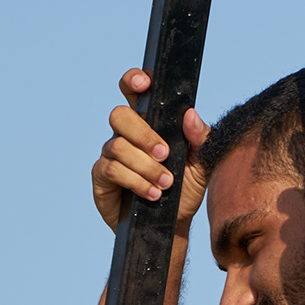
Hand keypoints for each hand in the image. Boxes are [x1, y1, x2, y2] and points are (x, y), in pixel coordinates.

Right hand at [91, 68, 210, 232]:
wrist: (175, 224)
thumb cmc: (187, 189)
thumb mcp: (202, 163)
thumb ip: (200, 138)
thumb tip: (191, 115)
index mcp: (149, 122)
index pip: (135, 92)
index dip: (133, 80)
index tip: (144, 84)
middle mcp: (125, 134)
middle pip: (119, 115)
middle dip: (143, 133)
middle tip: (165, 154)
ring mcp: (110, 155)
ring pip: (118, 146)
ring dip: (145, 166)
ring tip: (165, 184)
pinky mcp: (102, 178)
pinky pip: (112, 170)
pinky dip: (135, 181)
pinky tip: (152, 194)